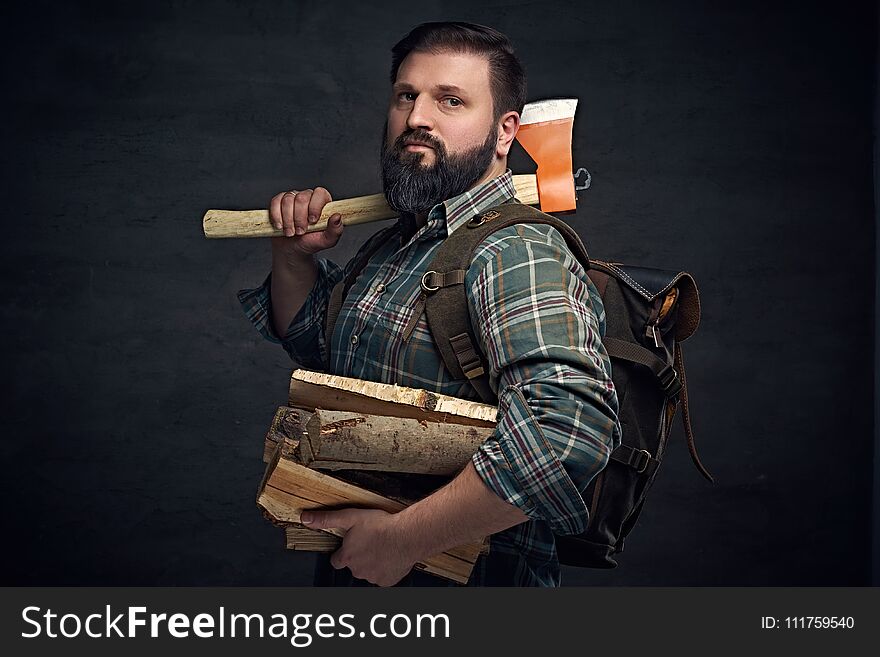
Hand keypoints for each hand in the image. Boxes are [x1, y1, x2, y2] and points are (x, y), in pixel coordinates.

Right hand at [269, 187, 343, 257]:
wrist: (293, 248)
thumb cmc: (311, 242)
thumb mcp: (326, 240)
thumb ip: (335, 230)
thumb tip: (337, 217)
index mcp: (322, 202)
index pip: (320, 193)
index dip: (315, 206)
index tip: (312, 221)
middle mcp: (308, 197)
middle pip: (302, 198)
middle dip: (299, 218)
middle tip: (300, 232)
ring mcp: (292, 198)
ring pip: (288, 200)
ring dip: (288, 220)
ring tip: (291, 232)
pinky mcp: (278, 202)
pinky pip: (275, 202)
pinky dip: (277, 216)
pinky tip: (280, 226)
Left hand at [301, 508, 417, 586]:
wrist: (407, 536)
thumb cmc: (382, 526)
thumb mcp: (350, 517)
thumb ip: (327, 519)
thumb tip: (306, 518)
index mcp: (347, 557)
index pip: (336, 561)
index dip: (342, 553)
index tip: (350, 546)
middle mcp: (358, 570)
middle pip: (353, 566)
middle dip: (359, 556)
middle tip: (370, 542)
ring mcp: (372, 577)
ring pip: (368, 571)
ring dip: (372, 562)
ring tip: (381, 547)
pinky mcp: (387, 581)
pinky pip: (382, 577)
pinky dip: (385, 568)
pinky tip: (390, 556)